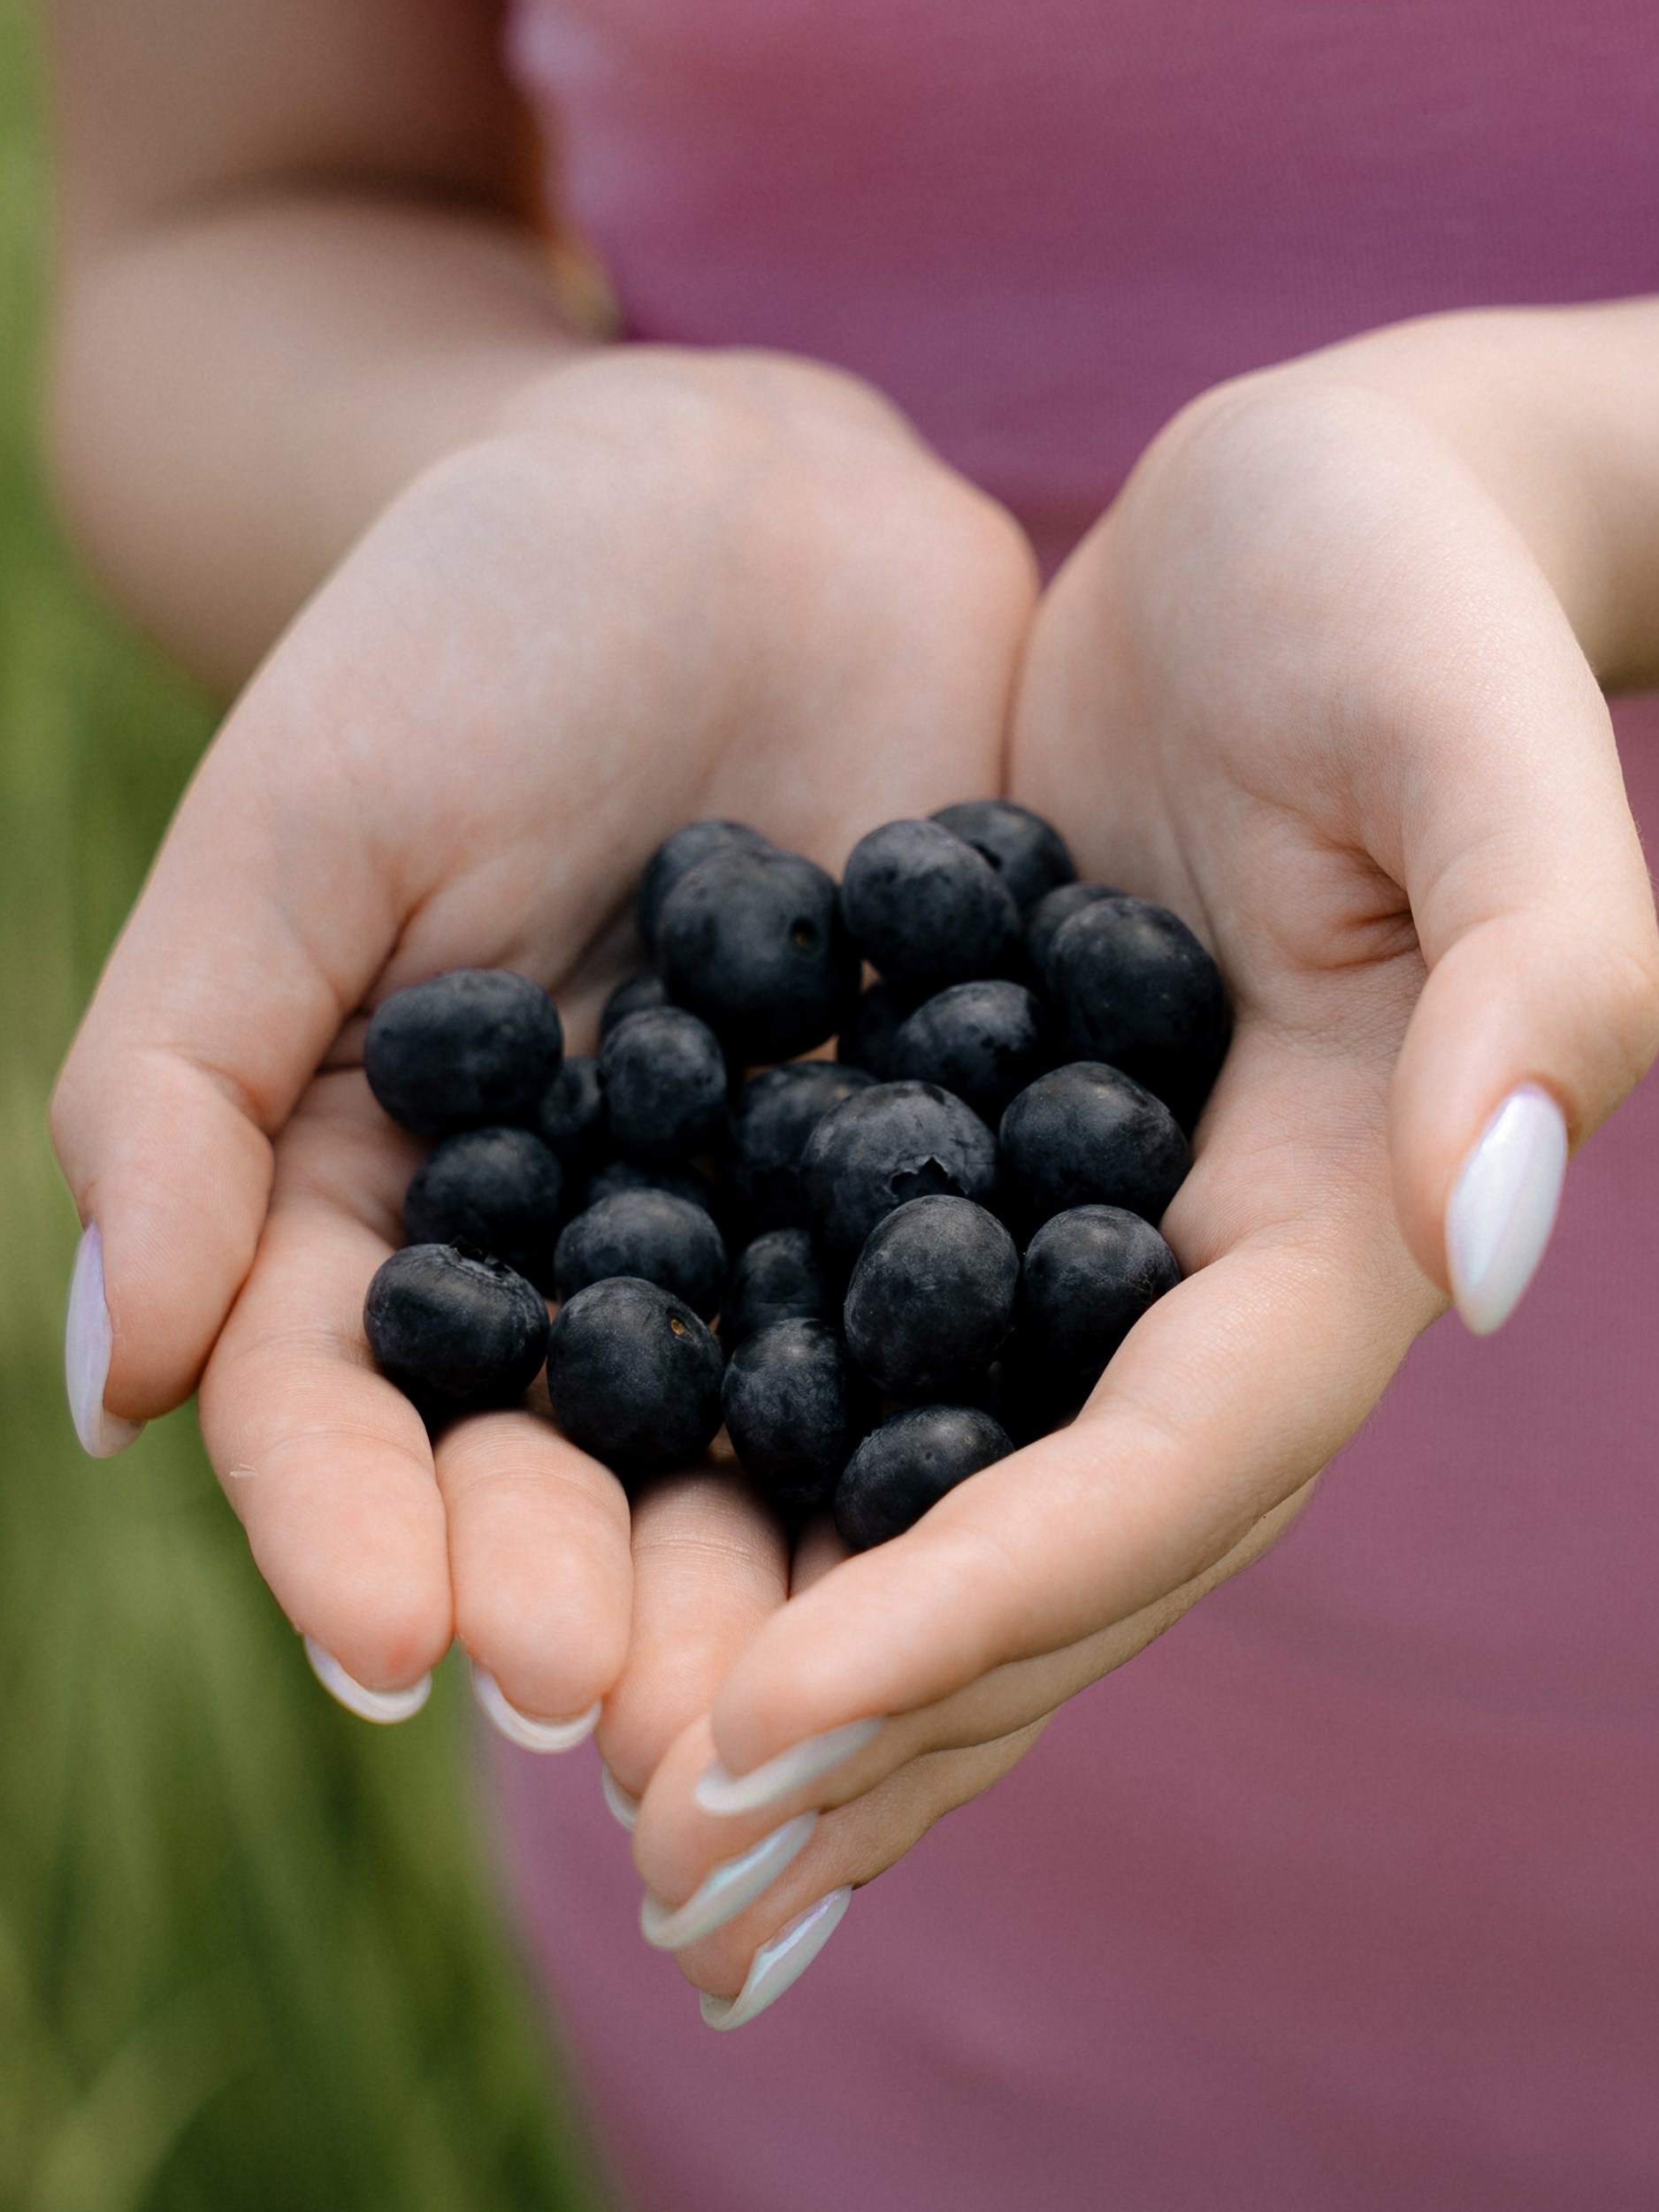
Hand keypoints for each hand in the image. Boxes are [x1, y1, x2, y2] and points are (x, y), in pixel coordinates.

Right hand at [53, 346, 1036, 1742]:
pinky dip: (961, 1420)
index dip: (355, 1527)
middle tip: (614, 1718)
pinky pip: (953, 1316)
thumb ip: (185, 1089)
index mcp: (384, 1189)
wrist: (743, 494)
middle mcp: (576, 1242)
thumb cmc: (473, 622)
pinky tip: (993, 1523)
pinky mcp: (944, 1164)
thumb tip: (112, 1387)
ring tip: (787, 1696)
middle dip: (572, 1594)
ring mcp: (767, 1218)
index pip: (341, 1400)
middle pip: (557, 1460)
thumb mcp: (300, 824)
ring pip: (757, 1436)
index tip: (396, 1646)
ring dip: (763, 1574)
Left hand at [626, 341, 1658, 2019]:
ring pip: (957, 1531)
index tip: (762, 1721)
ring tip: (662, 1864)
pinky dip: (774, 1527)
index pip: (1153, 1477)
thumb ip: (1537, 981)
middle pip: (1057, 1573)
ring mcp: (1104, 1261)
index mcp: (1338, 1230)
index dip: (971, 1611)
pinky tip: (641, 1612)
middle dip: (879, 1736)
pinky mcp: (998, 1193)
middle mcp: (1218, 1288)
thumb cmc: (1408, 597)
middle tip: (682, 1893)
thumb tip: (1487, 1245)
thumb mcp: (1482, 744)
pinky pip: (879, 1398)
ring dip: (825, 1708)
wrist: (1315, 525)